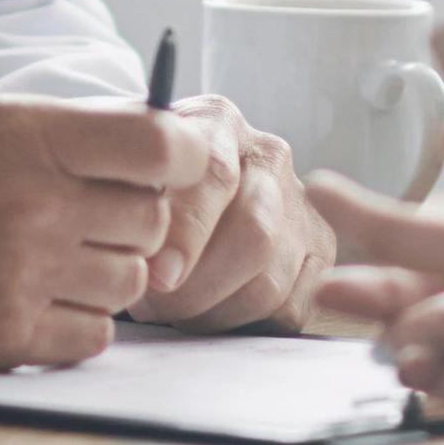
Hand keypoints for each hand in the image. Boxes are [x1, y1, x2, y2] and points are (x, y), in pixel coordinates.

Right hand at [0, 98, 199, 370]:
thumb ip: (78, 129)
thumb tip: (166, 138)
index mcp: (35, 140)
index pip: (158, 148)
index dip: (182, 158)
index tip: (175, 166)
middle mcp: (37, 208)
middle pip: (152, 221)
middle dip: (131, 220)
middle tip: (86, 216)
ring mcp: (25, 276)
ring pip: (129, 281)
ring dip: (106, 273)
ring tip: (55, 258)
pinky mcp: (10, 335)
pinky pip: (95, 334)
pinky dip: (79, 321)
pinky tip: (40, 297)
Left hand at [125, 95, 333, 331]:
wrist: (174, 189)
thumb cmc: (138, 186)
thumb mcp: (123, 172)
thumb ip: (128, 199)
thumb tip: (143, 265)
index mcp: (216, 121)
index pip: (215, 175)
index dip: (187, 231)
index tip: (158, 274)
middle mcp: (268, 154)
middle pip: (254, 232)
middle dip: (199, 285)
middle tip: (158, 307)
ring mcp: (300, 203)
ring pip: (270, 279)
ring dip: (216, 310)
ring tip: (176, 312)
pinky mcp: (319, 250)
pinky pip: (291, 307)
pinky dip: (246, 323)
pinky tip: (212, 314)